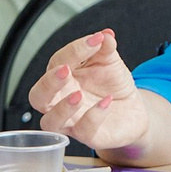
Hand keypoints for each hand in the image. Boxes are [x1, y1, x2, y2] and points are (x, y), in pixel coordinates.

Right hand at [29, 29, 152, 154]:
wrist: (133, 109)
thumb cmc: (113, 84)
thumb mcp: (110, 61)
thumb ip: (106, 47)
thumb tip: (106, 34)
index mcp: (63, 77)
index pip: (58, 62)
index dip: (75, 50)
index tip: (97, 40)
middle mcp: (61, 100)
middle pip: (37, 96)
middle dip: (48, 83)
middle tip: (65, 70)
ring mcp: (72, 120)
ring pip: (50, 122)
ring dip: (62, 107)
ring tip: (79, 95)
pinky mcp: (89, 136)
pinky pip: (83, 131)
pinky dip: (93, 116)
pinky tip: (107, 102)